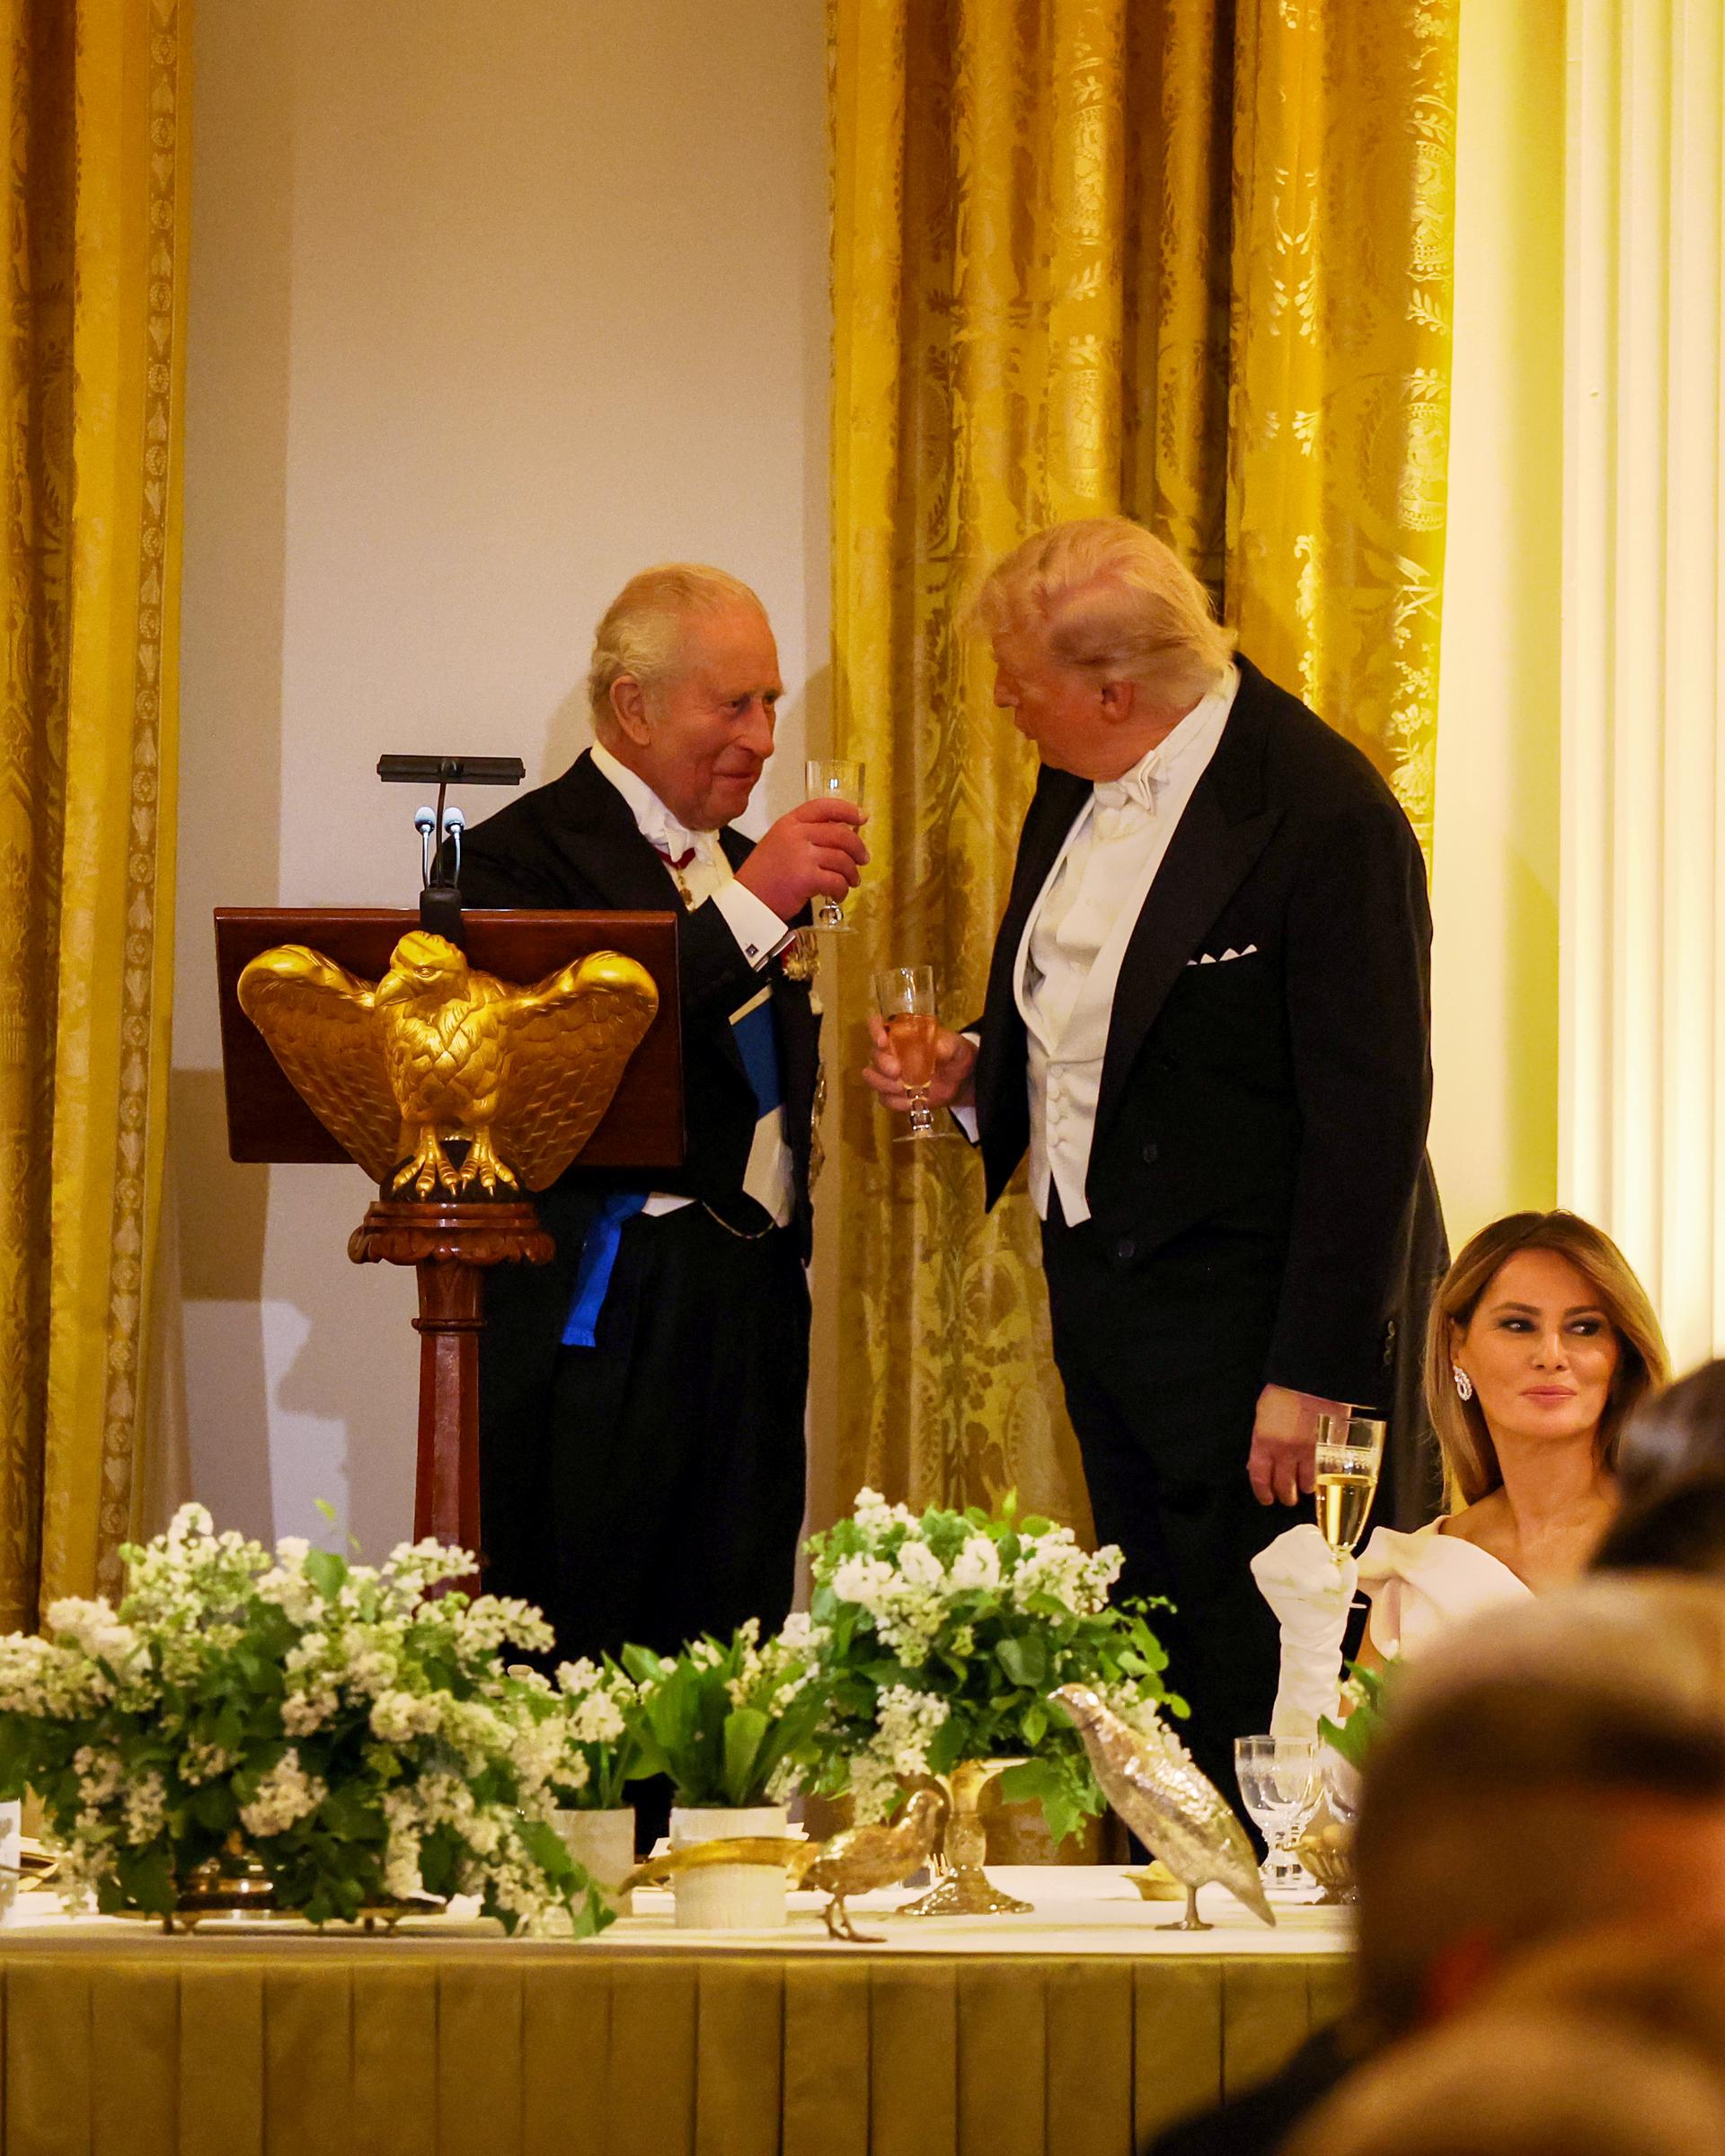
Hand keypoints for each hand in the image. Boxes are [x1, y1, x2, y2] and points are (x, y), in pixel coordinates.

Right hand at [733, 798, 867, 919]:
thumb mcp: (780, 842)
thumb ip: (806, 834)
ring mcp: (801, 856)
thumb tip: (842, 834)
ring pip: (842, 859)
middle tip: (863, 859)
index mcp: (789, 823)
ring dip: (852, 873)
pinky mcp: (806, 878)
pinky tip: (837, 894)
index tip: (862, 817)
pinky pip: (837, 881)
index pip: (824, 807)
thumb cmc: (764, 875)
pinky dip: (842, 890)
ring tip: (851, 881)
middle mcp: (796, 835)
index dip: (847, 810)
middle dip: (858, 848)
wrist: (748, 900)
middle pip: (840, 834)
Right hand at [861, 1014, 977, 1111]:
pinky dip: (896, 1101)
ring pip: (872, 1077)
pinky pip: (885, 1098)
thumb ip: (946, 1045)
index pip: (878, 1024)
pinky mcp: (894, 1094)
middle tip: (897, 1071)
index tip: (882, 1041)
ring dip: (883, 1083)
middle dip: (882, 1063)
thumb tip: (935, 1046)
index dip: (874, 1029)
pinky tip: (911, 1101)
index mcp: (902, 1033)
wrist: (961, 1082)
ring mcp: (890, 1074)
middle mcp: (891, 1051)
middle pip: (874, 1054)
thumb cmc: (955, 1056)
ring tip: (902, 1087)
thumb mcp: (956, 1046)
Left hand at [1248, 1383, 1351, 1506]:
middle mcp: (1286, 1452)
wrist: (1313, 1377)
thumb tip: (1258, 1462)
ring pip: (1307, 1484)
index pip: (1260, 1477)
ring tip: (1306, 1487)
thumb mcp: (1263, 1414)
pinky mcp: (1329, 1449)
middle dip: (1286, 1496)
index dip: (1263, 1492)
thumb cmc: (1285, 1390)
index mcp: (1264, 1442)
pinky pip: (1326, 1472)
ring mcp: (1309, 1452)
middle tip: (1288, 1498)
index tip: (1267, 1498)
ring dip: (1306, 1488)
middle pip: (1285, 1487)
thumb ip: (1261, 1441)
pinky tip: (1322, 1476)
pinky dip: (1324, 1478)